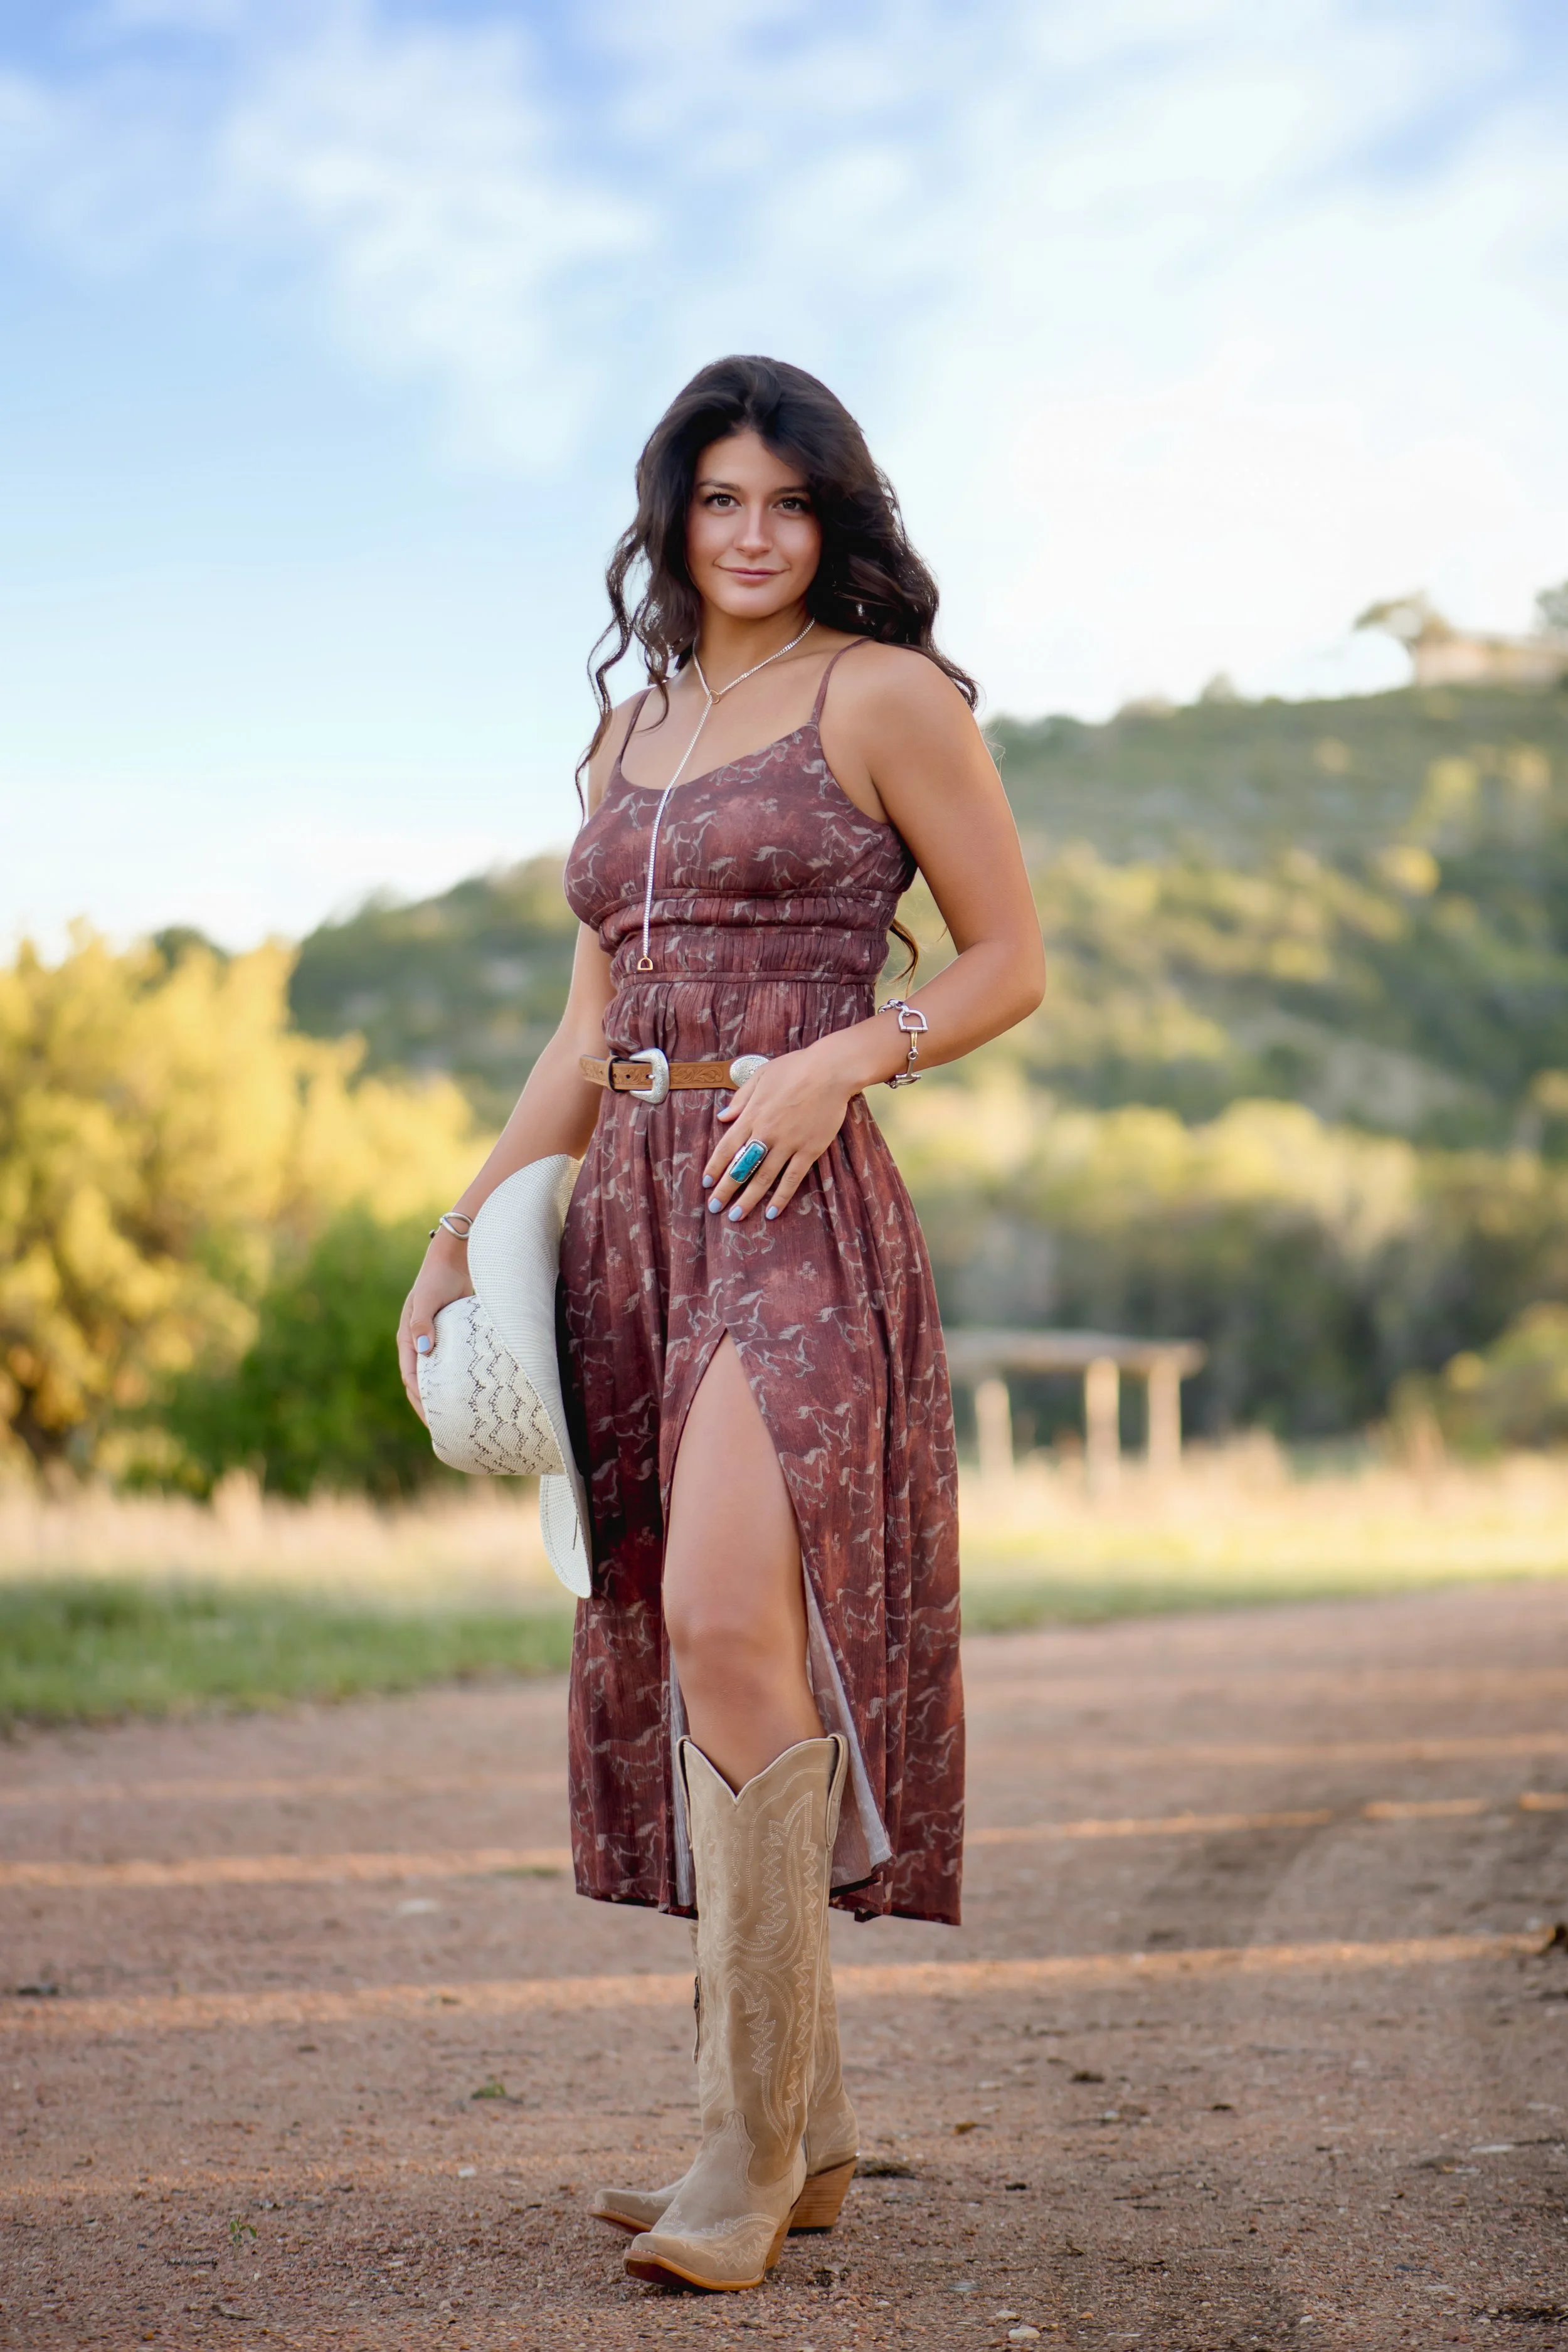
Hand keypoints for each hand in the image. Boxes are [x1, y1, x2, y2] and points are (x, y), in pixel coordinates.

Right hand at [397, 1234, 474, 1423]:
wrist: (455, 1257)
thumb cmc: (439, 1276)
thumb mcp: (428, 1298)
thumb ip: (423, 1321)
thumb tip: (424, 1349)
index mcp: (408, 1337)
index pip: (411, 1376)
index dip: (419, 1398)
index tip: (432, 1418)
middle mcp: (420, 1342)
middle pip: (421, 1382)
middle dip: (429, 1405)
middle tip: (445, 1429)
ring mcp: (436, 1340)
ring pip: (437, 1375)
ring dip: (443, 1396)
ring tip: (458, 1418)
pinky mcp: (452, 1336)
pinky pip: (452, 1364)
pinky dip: (457, 1380)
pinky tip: (472, 1392)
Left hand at [701, 1045, 854, 1223]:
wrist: (831, 1070)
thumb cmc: (795, 1068)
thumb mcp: (761, 1075)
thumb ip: (741, 1099)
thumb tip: (722, 1117)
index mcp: (752, 1114)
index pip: (726, 1147)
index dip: (715, 1167)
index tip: (706, 1183)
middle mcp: (766, 1133)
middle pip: (741, 1167)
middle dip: (725, 1190)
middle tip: (715, 1208)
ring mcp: (788, 1144)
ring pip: (764, 1177)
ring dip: (748, 1199)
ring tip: (736, 1217)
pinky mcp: (809, 1150)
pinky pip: (793, 1178)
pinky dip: (781, 1197)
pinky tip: (773, 1212)